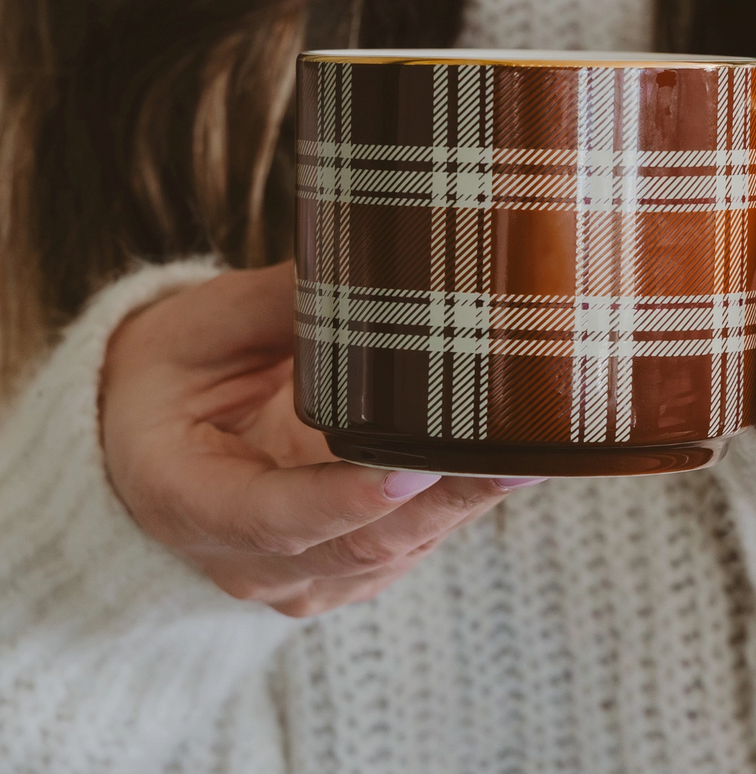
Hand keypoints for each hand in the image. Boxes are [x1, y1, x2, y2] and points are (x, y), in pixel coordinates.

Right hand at [100, 262, 541, 615]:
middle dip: (442, 505)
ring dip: (461, 510)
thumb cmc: (171, 374)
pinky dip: (452, 513)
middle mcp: (243, 561)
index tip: (413, 471)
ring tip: (524, 455)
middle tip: (513, 460)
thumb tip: (367, 257)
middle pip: (356, 549)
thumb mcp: (201, 326)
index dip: (345, 501)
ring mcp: (295, 577)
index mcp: (187, 501)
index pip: (271, 520)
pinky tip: (495, 470)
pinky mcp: (338, 570)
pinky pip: (405, 549)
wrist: (151, 434)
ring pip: (393, 555)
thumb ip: (277, 303)